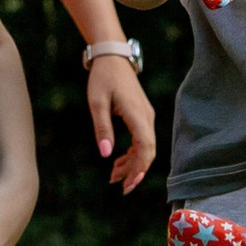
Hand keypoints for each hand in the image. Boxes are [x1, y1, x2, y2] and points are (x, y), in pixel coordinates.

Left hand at [85, 53, 156, 192]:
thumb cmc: (103, 78)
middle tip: (120, 188)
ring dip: (132, 164)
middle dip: (136, 171)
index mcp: (137, 114)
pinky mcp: (141, 116)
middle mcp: (146, 117)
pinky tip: (118, 162)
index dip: (140, 168)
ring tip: (114, 177)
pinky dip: (132, 153)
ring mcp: (146, 116)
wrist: (112, 58)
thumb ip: (102, 128)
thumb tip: (106, 155)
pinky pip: (142, 140)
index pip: (146, 147)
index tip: (129, 184)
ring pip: (145, 147)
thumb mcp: (97, 102)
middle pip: (148, 151)